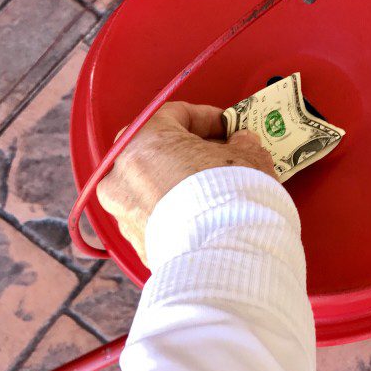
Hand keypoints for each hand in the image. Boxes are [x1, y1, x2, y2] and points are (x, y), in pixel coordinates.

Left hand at [96, 102, 274, 264]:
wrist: (228, 255)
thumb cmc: (231, 198)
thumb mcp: (247, 156)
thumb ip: (242, 143)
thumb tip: (242, 144)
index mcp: (144, 141)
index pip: (176, 115)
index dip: (209, 118)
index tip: (228, 126)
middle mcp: (123, 175)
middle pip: (157, 150)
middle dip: (190, 151)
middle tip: (221, 154)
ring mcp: (125, 213)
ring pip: (152, 186)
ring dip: (181, 182)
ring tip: (217, 189)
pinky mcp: (137, 244)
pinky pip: (156, 216)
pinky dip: (177, 212)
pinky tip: (206, 215)